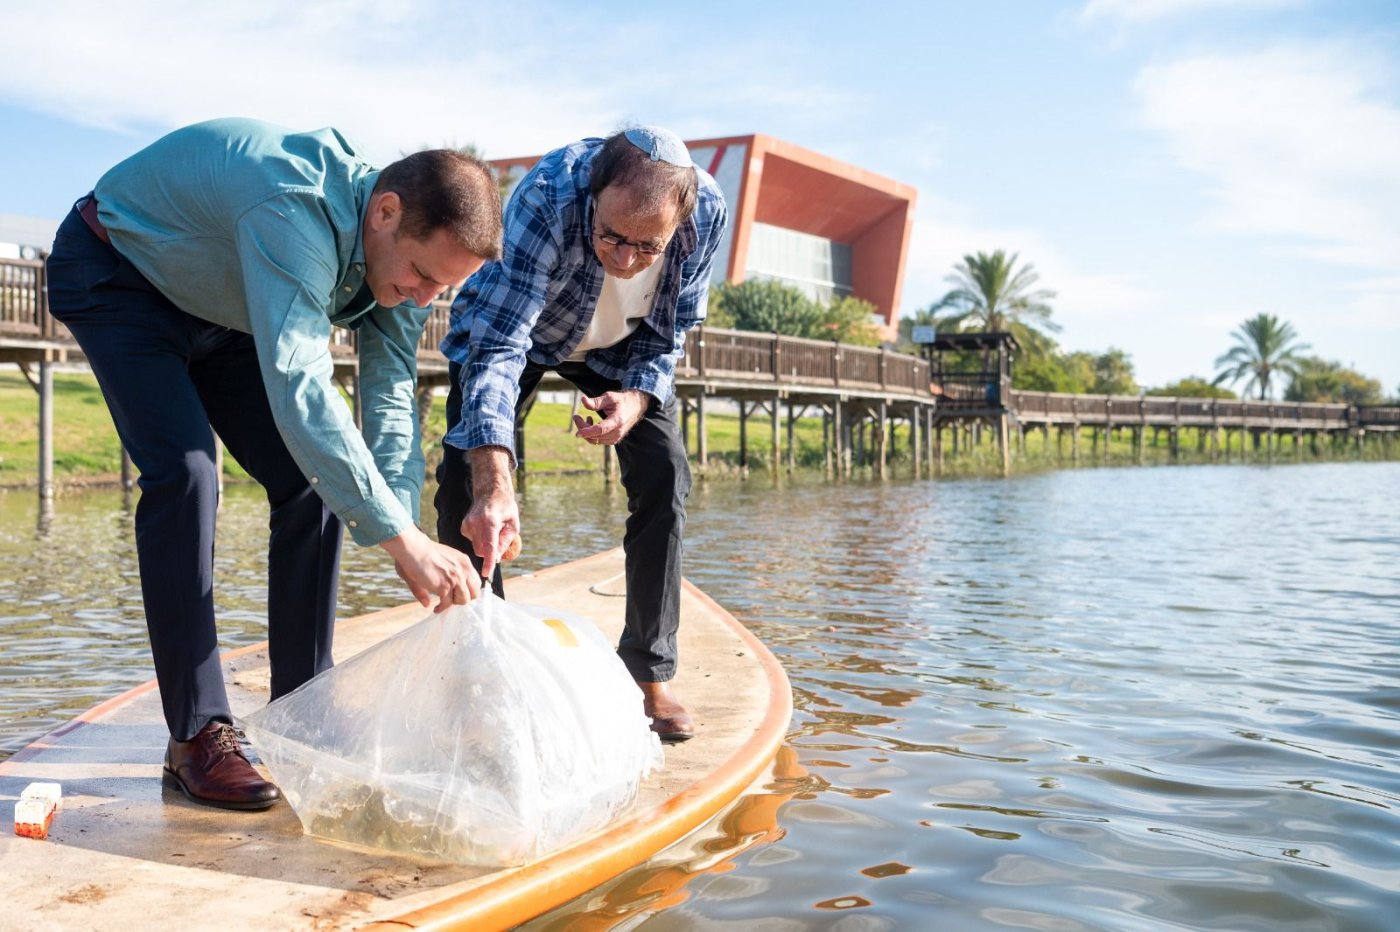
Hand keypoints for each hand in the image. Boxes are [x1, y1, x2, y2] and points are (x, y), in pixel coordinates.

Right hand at [380, 526, 482, 612]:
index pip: (476, 582)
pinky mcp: (444, 586)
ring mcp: (455, 578)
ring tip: (442, 604)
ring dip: (453, 604)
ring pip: (463, 600)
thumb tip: (428, 604)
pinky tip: (436, 608)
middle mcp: (463, 570)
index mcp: (464, 562)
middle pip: (474, 593)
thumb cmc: (421, 553)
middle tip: (451, 599)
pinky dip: (441, 608)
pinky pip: (448, 603)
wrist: (413, 548)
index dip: (468, 590)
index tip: (458, 593)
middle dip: (463, 598)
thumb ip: (442, 580)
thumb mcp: (437, 565)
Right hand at [464, 446, 519, 584]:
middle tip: (500, 538)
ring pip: (477, 547)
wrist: (491, 492)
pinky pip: (473, 541)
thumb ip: (505, 542)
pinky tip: (484, 528)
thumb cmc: (506, 508)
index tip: (486, 573)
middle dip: (491, 551)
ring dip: (486, 545)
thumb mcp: (513, 525)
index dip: (489, 561)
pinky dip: (480, 540)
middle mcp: (476, 522)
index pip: (489, 546)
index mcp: (490, 521)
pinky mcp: (464, 526)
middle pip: (482, 550)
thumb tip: (497, 558)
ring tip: (493, 530)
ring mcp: (468, 524)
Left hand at [573, 389, 648, 445]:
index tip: (577, 432)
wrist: (636, 407)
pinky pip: (598, 440)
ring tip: (586, 417)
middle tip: (576, 416)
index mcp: (617, 421)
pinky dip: (591, 434)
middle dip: (582, 428)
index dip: (587, 432)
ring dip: (586, 431)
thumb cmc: (621, 401)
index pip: (600, 430)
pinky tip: (592, 423)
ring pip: (595, 440)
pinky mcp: (614, 440)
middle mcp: (617, 432)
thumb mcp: (609, 397)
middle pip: (595, 436)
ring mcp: (616, 438)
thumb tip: (583, 400)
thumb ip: (596, 401)